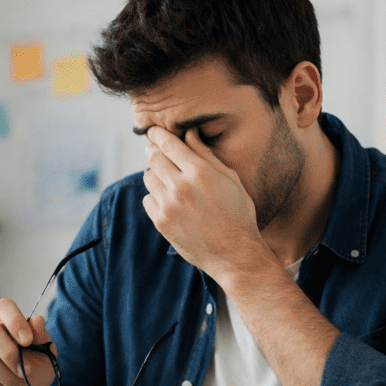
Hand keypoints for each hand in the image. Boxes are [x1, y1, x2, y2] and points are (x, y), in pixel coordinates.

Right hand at [0, 298, 54, 385]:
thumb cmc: (33, 371)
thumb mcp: (45, 355)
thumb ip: (42, 338)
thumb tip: (37, 320)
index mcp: (4, 321)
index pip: (3, 306)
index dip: (15, 320)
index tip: (28, 340)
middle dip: (11, 353)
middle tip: (27, 371)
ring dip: (11, 379)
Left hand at [142, 126, 265, 279]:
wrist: (234, 253)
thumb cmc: (237, 214)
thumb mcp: (230, 179)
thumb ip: (206, 155)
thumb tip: (189, 134)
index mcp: (200, 172)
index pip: (168, 143)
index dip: (158, 134)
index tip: (153, 131)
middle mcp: (181, 186)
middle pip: (154, 158)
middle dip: (153, 151)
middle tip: (156, 151)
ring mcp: (168, 206)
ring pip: (148, 178)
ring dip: (155, 174)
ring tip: (168, 179)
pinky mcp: (161, 222)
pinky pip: (148, 200)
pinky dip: (155, 197)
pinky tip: (170, 201)